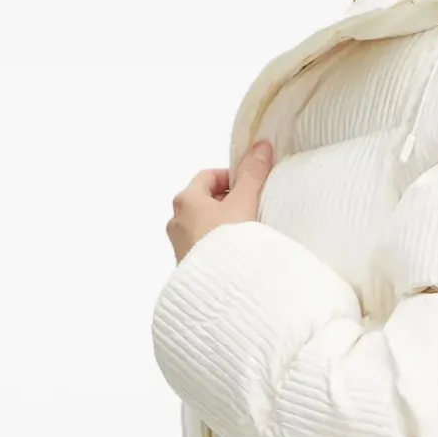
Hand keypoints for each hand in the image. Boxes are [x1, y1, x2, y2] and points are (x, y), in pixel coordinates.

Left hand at [165, 140, 274, 263]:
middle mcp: (176, 221)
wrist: (219, 290)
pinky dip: (218, 246)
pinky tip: (236, 256)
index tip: (251, 188)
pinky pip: (204, 247)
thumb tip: (261, 146)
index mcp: (185, 200)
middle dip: (228, 203)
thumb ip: (252, 174)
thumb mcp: (244, 202)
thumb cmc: (228, 242)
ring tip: (246, 236)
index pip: (208, 177)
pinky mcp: (186, 266)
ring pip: (204, 226)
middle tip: (252, 211)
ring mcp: (179, 245)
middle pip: (205, 201)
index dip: (231, 178)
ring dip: (223, 226)